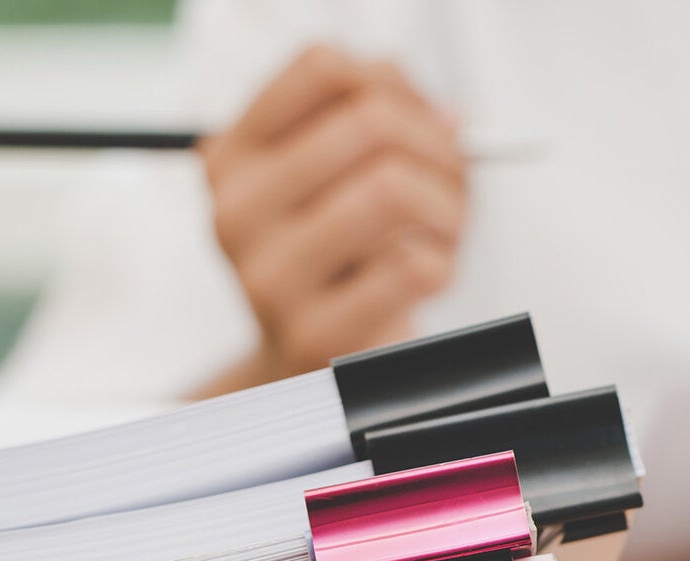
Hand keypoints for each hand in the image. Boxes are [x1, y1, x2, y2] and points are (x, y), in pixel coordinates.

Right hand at [193, 46, 466, 396]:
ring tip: (448, 229)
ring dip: (449, 206)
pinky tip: (430, 276)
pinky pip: (412, 267)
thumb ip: (382, 115)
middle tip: (457, 178)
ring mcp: (265, 276)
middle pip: (369, 122)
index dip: (394, 83)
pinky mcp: (310, 334)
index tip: (419, 118)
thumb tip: (443, 116)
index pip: (322, 68)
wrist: (315, 363)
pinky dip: (444, 264)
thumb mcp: (348, 175)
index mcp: (232, 155)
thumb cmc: (345, 255)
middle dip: (440, 146)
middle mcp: (234, 209)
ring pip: (391, 188)